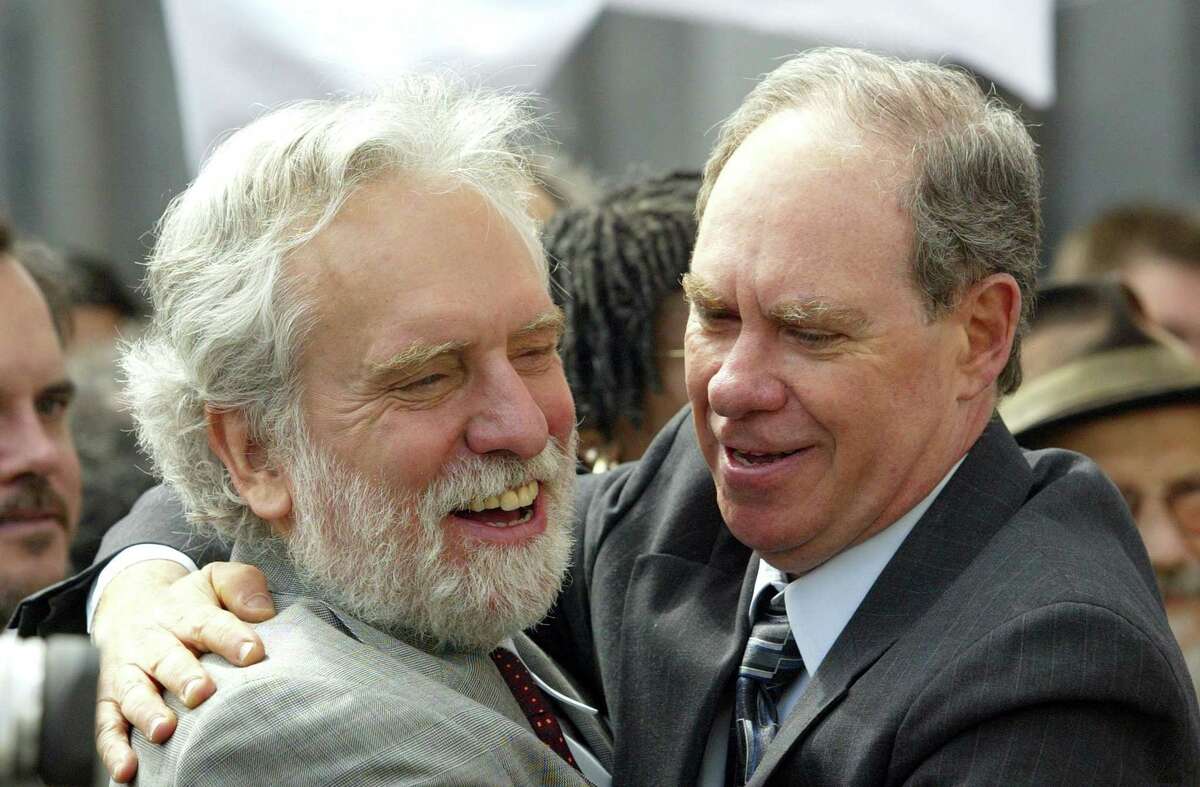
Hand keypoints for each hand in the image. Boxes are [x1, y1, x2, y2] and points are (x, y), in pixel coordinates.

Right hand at [91, 559, 275, 782]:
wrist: (130, 603)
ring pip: (133, 692)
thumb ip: (242, 587)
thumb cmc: (191, 601)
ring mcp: (128, 671)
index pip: (207, 622)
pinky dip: (113, 747)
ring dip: (147, 712)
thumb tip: (265, 613)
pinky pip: (107, 724)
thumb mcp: (217, 580)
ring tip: (164, 730)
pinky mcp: (109, 699)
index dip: (230, 637)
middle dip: (183, 675)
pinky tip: (127, 769)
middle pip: (166, 657)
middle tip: (201, 692)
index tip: (252, 653)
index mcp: (182, 611)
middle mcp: (151, 640)